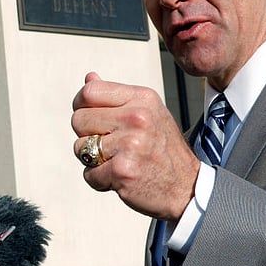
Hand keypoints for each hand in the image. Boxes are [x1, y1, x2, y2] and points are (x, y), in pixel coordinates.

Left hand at [71, 71, 200, 220]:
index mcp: (142, 98)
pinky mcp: (122, 170)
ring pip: (80, 148)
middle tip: (112, 146)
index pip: (89, 91)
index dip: (82, 107)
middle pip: (78, 119)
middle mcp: (138, 117)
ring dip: (93, 160)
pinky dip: (100, 180)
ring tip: (119, 161)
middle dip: (87, 136)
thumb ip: (116, 97)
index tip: (93, 120)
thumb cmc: (163, 150)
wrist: (187, 187)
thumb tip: (89, 77)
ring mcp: (130, 144)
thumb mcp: (148, 113)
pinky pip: (88, 174)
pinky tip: (120, 178)